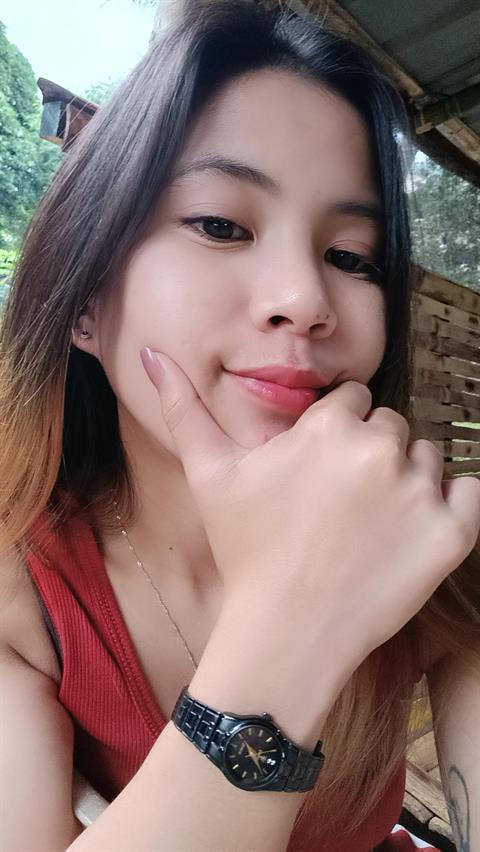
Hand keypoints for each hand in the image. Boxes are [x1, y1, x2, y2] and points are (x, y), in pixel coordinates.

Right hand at [140, 348, 479, 673]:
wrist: (286, 632)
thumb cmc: (247, 552)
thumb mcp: (209, 475)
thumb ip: (183, 408)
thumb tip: (150, 354)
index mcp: (329, 426)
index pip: (352, 402)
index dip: (334, 434)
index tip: (317, 474)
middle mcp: (380, 448)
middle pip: (390, 426)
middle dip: (369, 454)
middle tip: (340, 504)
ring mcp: (421, 491)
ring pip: (425, 457)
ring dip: (405, 479)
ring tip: (369, 524)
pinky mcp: (452, 534)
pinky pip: (468, 493)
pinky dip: (450, 505)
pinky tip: (412, 529)